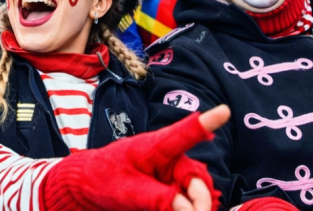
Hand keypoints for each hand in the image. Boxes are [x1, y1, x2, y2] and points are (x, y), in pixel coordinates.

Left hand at [41, 105, 230, 210]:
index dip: (205, 123)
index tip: (224, 110)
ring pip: (197, 192)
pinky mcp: (171, 189)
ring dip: (195, 206)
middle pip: (197, 177)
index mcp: (156, 147)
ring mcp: (172, 174)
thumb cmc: (103, 178)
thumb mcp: (127, 191)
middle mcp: (169, 158)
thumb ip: (158, 199)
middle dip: (200, 198)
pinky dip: (187, 209)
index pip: (183, 134)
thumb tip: (188, 209)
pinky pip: (188, 202)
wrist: (87, 186)